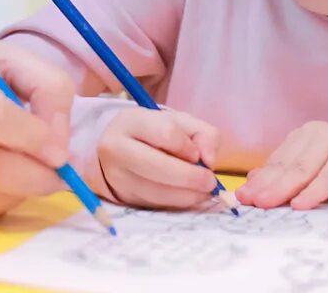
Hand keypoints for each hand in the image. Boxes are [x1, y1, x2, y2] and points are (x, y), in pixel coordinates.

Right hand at [94, 107, 221, 210]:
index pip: (166, 133)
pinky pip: (157, 205)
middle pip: (158, 167)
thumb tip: (209, 161)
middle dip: (191, 177)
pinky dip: (177, 203)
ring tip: (202, 191)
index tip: (197, 155)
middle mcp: (117, 149)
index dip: (187, 147)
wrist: (118, 151)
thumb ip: (204, 133)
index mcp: (131, 122)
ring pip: (158, 192)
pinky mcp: (124, 198)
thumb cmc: (153, 133)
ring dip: (188, 195)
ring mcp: (117, 177)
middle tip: (210, 182)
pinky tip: (187, 195)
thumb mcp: (179, 122)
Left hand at [239, 122, 327, 209]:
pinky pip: (327, 177)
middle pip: (286, 165)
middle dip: (265, 184)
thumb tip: (254, 179)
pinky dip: (312, 192)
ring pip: (302, 170)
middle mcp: (314, 134)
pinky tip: (298, 204)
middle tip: (249, 201)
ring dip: (281, 188)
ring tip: (265, 203)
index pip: (277, 160)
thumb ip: (288, 171)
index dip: (259, 179)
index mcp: (303, 136)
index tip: (242, 194)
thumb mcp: (313, 166)